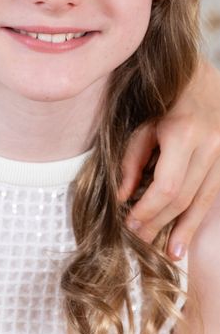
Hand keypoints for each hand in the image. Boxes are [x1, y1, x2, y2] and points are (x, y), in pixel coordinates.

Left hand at [118, 58, 219, 258]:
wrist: (201, 78)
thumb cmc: (162, 100)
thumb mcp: (141, 124)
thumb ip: (131, 161)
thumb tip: (122, 197)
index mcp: (184, 134)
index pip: (167, 186)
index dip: (149, 209)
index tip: (130, 224)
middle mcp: (209, 146)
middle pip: (184, 197)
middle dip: (160, 222)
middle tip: (140, 242)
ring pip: (202, 200)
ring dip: (184, 229)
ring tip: (170, 254)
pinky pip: (212, 194)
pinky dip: (197, 217)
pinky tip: (186, 236)